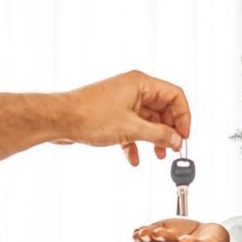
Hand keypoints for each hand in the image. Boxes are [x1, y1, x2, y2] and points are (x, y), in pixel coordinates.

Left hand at [59, 70, 190, 165]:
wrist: (58, 120)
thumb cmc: (89, 116)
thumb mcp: (131, 128)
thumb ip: (158, 135)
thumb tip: (177, 140)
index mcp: (140, 83)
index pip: (175, 95)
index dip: (183, 116)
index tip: (184, 136)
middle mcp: (133, 89)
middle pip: (163, 109)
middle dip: (169, 130)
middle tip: (173, 148)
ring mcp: (122, 102)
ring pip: (148, 120)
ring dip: (154, 139)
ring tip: (158, 156)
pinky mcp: (112, 114)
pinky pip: (132, 128)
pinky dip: (135, 143)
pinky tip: (133, 158)